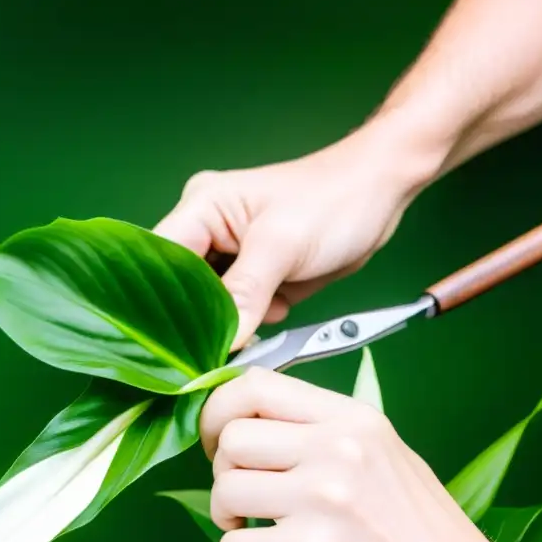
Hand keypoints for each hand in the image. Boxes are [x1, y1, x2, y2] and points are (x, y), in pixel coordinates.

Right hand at [154, 120, 440, 348]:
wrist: (382, 193)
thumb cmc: (335, 200)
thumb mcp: (283, 244)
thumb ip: (245, 292)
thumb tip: (220, 340)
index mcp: (201, 208)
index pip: (160, 261)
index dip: (158, 302)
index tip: (167, 343)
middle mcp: (207, 230)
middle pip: (180, 287)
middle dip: (196, 318)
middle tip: (210, 348)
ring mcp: (230, 254)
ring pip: (208, 304)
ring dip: (227, 323)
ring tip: (251, 327)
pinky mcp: (253, 275)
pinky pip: (237, 310)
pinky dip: (251, 322)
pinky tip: (275, 315)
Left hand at [199, 367, 529, 541]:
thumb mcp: (389, 462)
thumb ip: (326, 438)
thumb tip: (252, 428)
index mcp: (356, 421)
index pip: (255, 383)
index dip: (220, 411)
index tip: (219, 442)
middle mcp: (339, 450)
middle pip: (231, 438)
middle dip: (222, 472)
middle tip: (242, 502)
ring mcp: (323, 500)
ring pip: (224, 490)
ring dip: (225, 519)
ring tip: (252, 537)